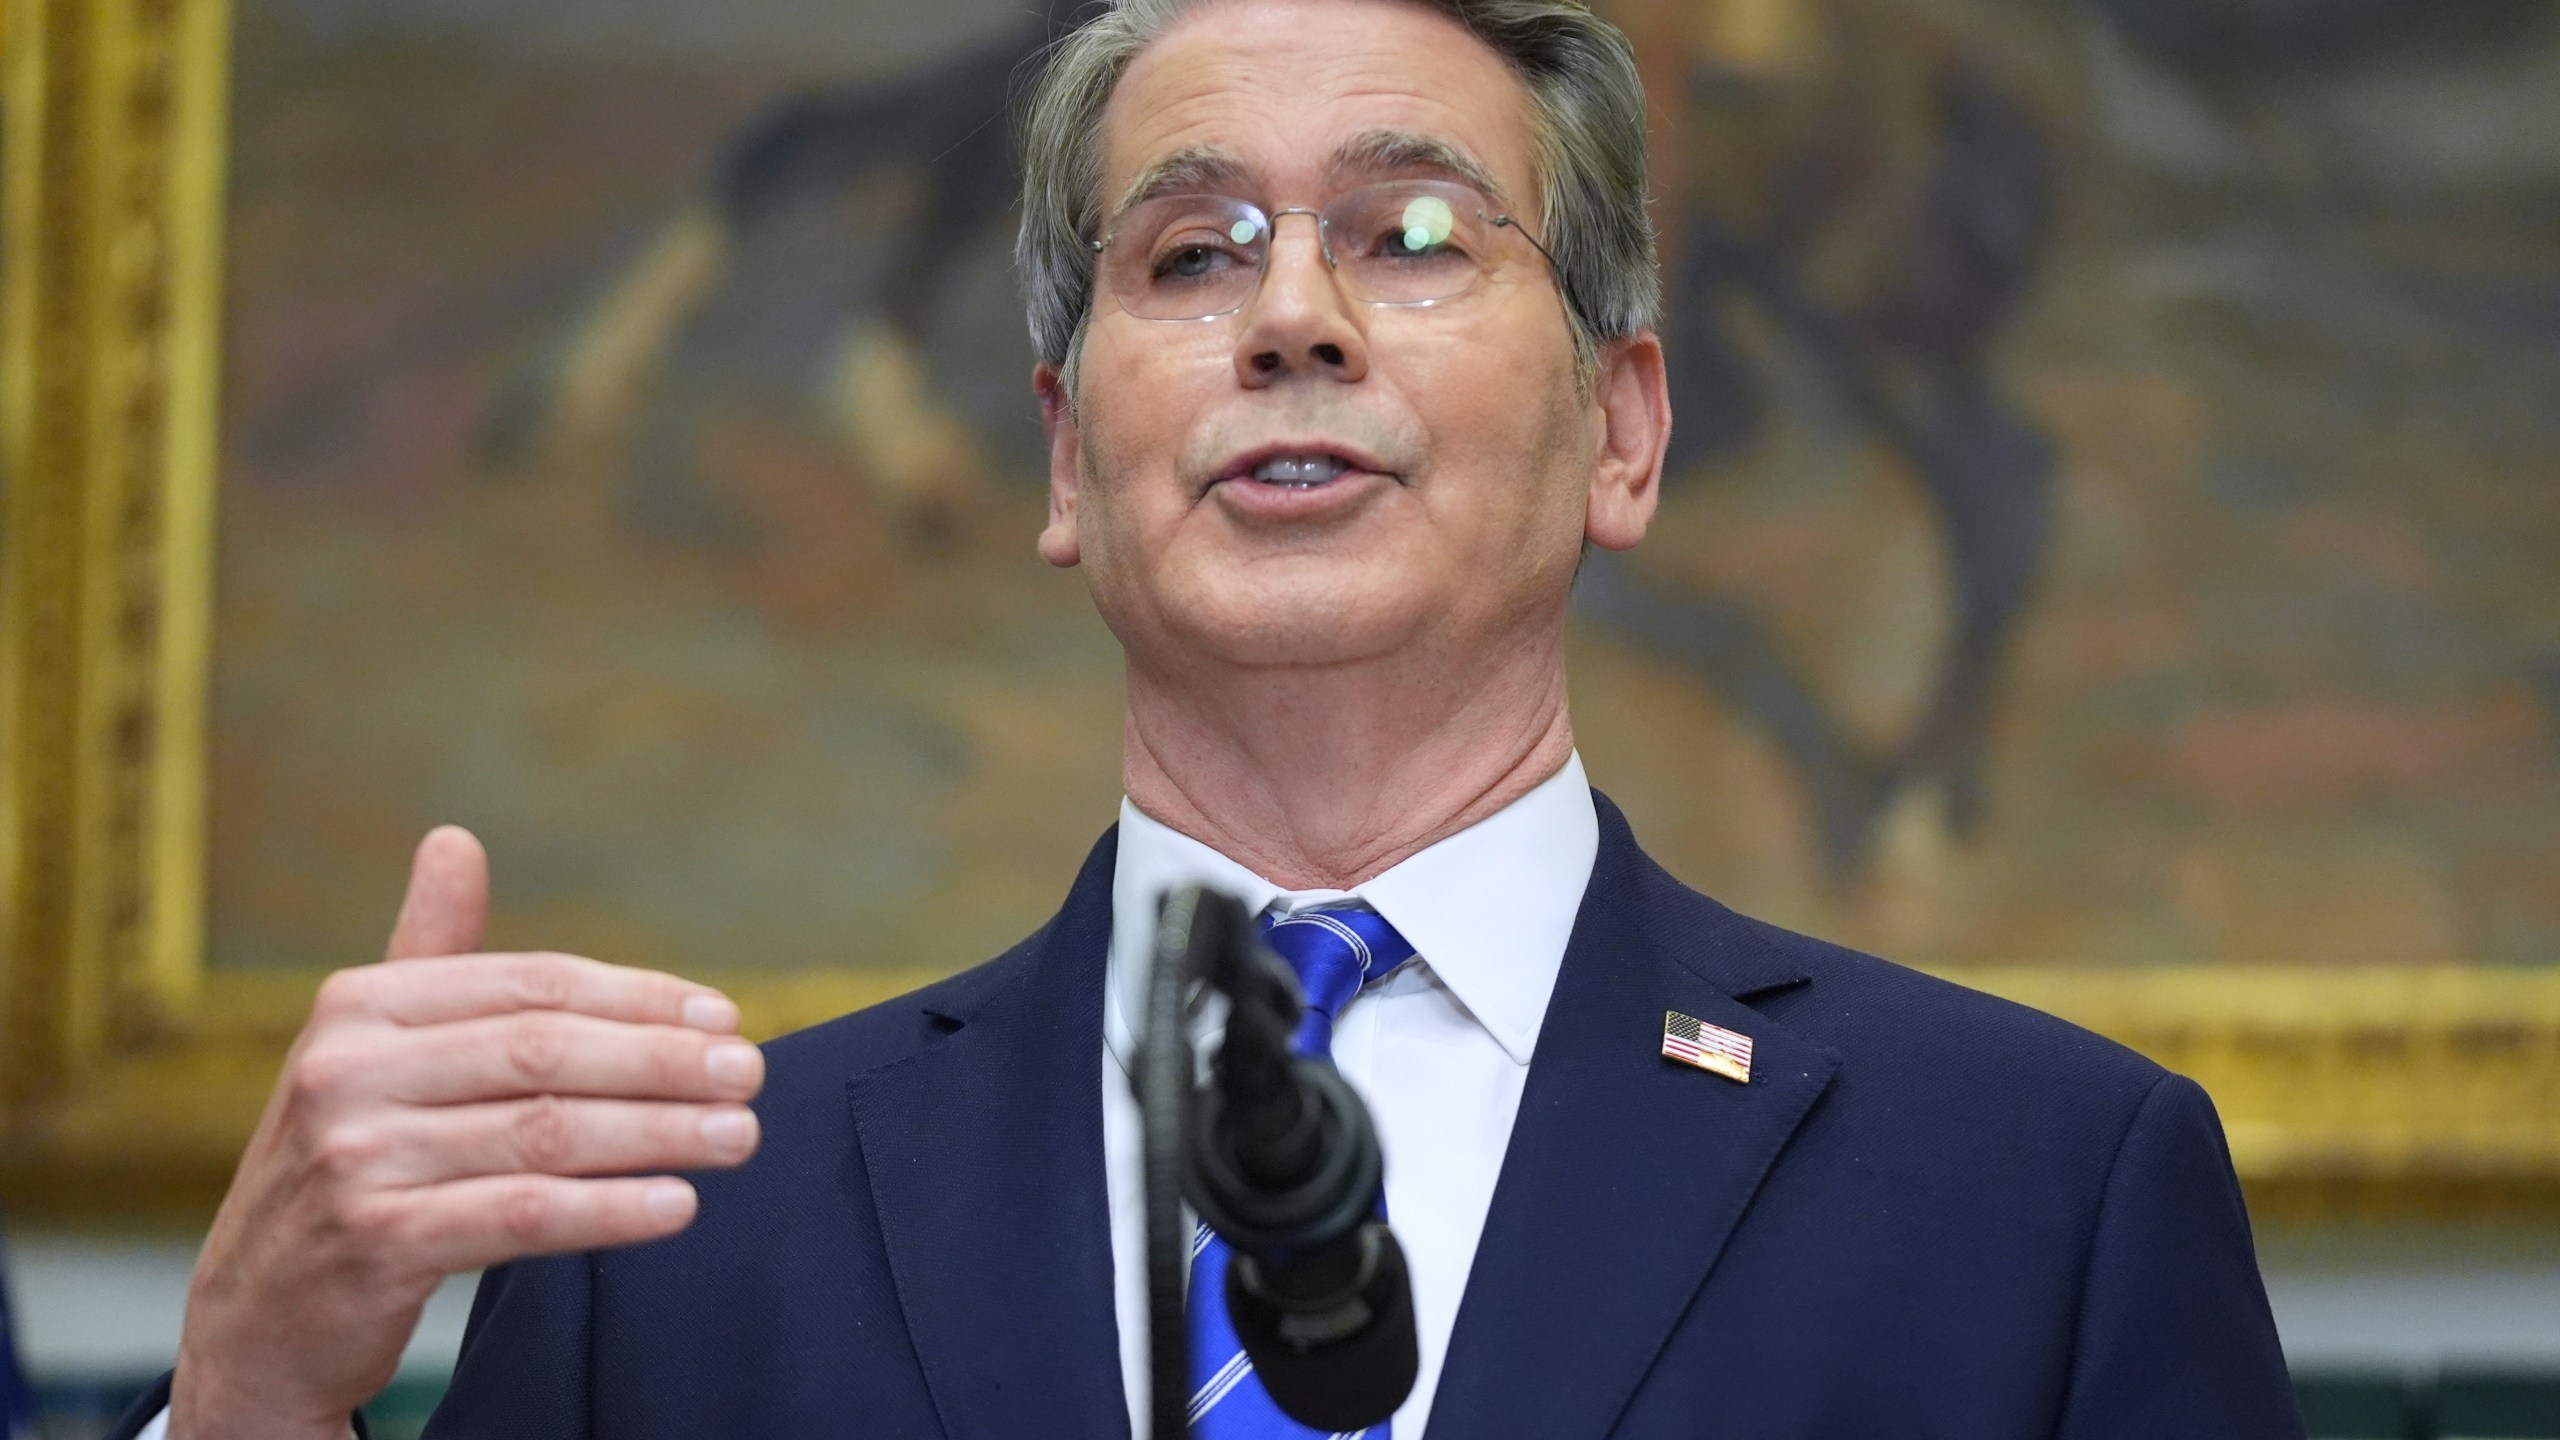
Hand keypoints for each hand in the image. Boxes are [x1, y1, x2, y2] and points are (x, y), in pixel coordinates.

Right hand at [169, 827, 764, 1439]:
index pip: (532, 985)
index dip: (638, 998)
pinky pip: (522, 1216)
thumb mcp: (371, 1049)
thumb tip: (455, 838)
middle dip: (664, 1061)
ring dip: (660, 1133)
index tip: (723, 1016)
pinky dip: (609, 1208)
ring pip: (545, 1132)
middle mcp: (346, 1071)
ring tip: (737, 1135)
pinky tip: (677, 1204)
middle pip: (546, 1052)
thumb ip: (431, 952)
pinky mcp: (375, 1243)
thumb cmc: (346, 1160)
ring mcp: (355, 1158)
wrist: (258, 1312)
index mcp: (360, 1006)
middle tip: (749, 1074)